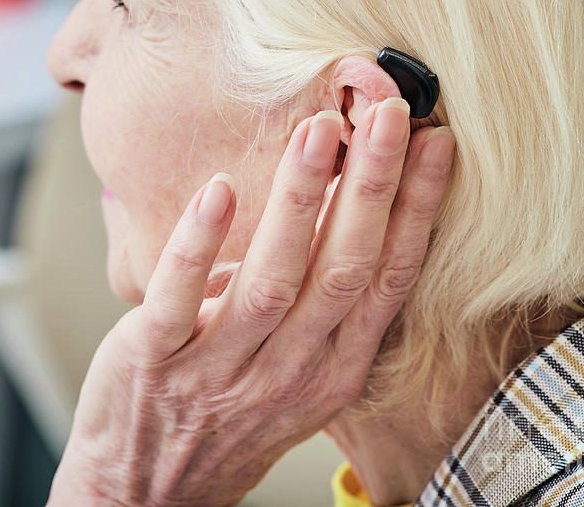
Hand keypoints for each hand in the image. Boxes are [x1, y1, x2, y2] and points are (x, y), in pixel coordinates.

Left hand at [47, 99, 455, 506]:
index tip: (434, 142)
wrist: (149, 491)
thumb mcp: (294, 369)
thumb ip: (315, 299)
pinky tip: (219, 190)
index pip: (387, 276)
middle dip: (371, 186)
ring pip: (275, 278)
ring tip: (317, 132)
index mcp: (332, 365)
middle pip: (344, 268)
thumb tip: (326, 201)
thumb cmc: (228, 414)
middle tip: (385, 114)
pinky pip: (180, 298)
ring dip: (299, 201)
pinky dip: (201, 245)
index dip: (415, 208)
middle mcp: (290, 368)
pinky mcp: (156, 359)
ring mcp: (223, 366)